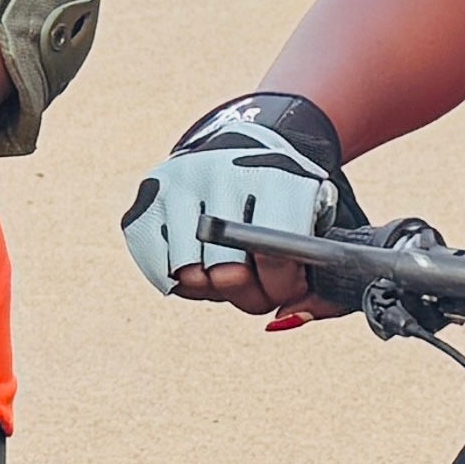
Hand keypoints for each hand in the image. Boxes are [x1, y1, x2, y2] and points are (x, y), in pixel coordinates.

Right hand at [119, 91, 362, 321]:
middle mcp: (220, 171)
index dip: (281, 285)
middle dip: (246, 292)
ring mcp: (178, 183)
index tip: (286, 289)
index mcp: (275, 173)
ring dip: (210, 288)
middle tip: (255, 286)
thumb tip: (285, 319)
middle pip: (228, 272)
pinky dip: (179, 280)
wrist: (244, 145)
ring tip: (226, 271)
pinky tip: (198, 264)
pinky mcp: (148, 195)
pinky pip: (156, 266)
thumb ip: (316, 276)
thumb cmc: (285, 199)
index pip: (274, 251)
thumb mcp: (316, 223)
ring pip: (189, 274)